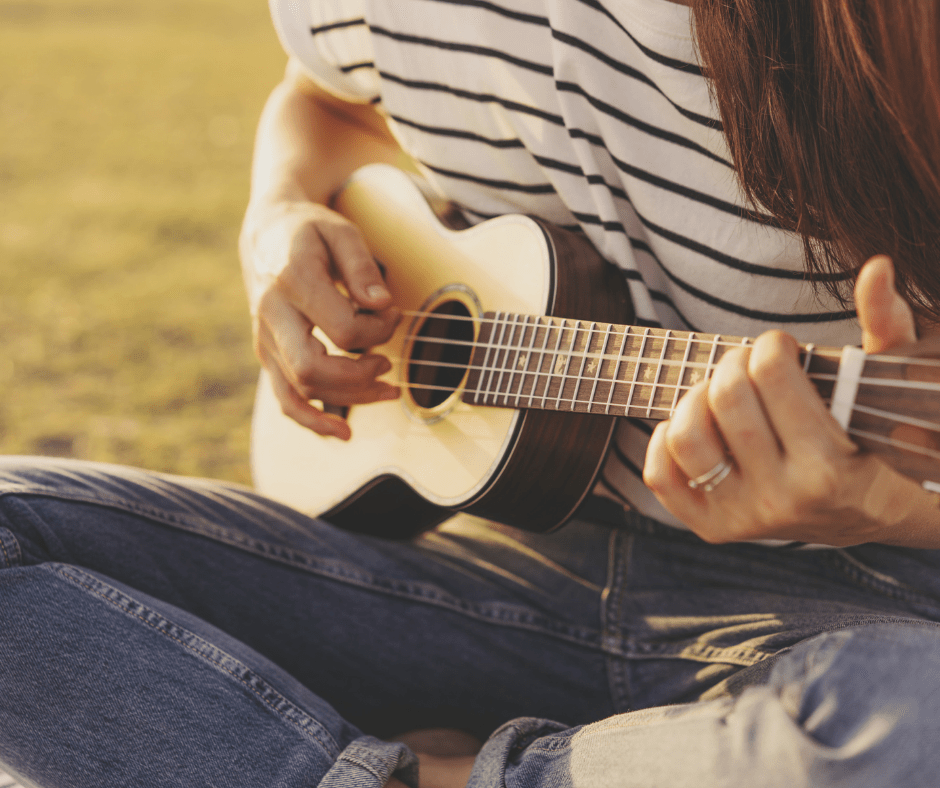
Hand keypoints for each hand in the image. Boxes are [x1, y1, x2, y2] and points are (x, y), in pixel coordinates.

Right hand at [241, 199, 399, 439]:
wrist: (266, 232)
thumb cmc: (310, 230)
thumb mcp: (341, 231)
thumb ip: (361, 266)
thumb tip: (381, 305)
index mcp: (292, 280)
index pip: (340, 328)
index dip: (377, 330)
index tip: (394, 315)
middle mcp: (272, 314)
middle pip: (312, 368)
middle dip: (359, 376)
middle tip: (388, 364)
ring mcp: (265, 339)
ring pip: (301, 389)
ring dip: (349, 398)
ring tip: (388, 391)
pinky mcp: (267, 355)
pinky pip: (285, 399)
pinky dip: (312, 421)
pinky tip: (342, 432)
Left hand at [643, 256, 937, 545]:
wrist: (879, 513)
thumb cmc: (881, 438)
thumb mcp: (893, 382)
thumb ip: (887, 322)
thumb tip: (877, 267)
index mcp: (829, 467)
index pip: (772, 375)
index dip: (771, 345)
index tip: (780, 347)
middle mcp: (783, 498)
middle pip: (726, 397)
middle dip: (734, 362)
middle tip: (748, 363)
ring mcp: (744, 518)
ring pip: (686, 435)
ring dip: (695, 397)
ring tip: (719, 391)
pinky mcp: (714, 527)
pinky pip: (661, 477)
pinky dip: (663, 440)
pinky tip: (695, 421)